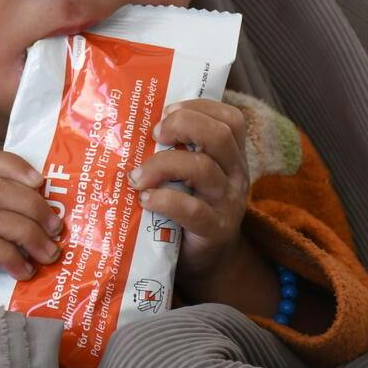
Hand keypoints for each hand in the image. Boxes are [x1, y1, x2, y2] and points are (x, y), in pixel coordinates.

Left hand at [129, 99, 250, 293]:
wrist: (209, 260)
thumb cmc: (190, 205)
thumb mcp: (190, 174)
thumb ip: (177, 149)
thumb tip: (131, 121)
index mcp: (232, 155)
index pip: (230, 118)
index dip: (199, 107)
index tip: (167, 109)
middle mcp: (236, 174)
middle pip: (219, 135)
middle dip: (182, 125)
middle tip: (155, 134)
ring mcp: (228, 202)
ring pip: (202, 168)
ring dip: (161, 164)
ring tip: (136, 176)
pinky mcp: (215, 229)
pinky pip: (191, 209)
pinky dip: (162, 199)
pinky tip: (144, 200)